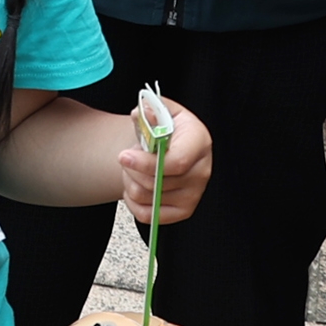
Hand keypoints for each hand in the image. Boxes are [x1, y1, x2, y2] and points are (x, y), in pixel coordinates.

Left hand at [118, 98, 211, 223]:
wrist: (169, 145)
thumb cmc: (165, 127)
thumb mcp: (160, 110)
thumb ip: (150, 110)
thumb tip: (141, 114)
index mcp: (199, 141)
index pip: (177, 162)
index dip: (147, 163)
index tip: (124, 157)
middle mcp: (201, 170)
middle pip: (157, 183)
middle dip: (132, 170)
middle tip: (127, 157)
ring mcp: (194, 194)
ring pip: (148, 198)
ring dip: (130, 182)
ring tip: (133, 168)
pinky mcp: (183, 211)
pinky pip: (148, 215)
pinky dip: (133, 201)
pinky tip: (135, 185)